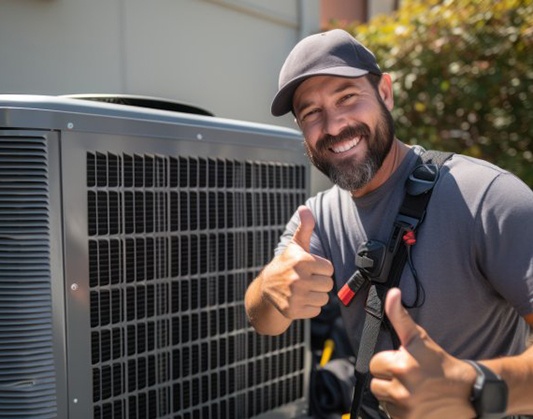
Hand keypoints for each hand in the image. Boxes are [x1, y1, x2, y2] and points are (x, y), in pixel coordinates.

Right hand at [261, 205, 333, 319]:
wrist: (266, 288)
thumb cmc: (286, 263)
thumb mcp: (295, 245)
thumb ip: (305, 227)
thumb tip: (305, 208)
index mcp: (302, 261)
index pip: (329, 269)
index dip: (321, 268)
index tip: (309, 268)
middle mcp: (298, 279)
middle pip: (328, 284)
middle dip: (319, 282)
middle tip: (306, 279)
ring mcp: (295, 296)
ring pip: (324, 299)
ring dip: (316, 295)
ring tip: (303, 289)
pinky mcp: (293, 311)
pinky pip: (316, 310)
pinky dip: (309, 307)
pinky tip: (299, 300)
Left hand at [369, 288, 476, 418]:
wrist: (468, 393)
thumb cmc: (440, 363)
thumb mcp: (419, 338)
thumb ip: (399, 316)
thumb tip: (392, 293)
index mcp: (401, 366)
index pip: (374, 364)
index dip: (388, 362)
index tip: (403, 362)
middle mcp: (401, 389)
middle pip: (376, 383)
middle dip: (388, 379)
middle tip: (408, 376)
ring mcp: (405, 408)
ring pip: (382, 398)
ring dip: (392, 395)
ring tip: (412, 389)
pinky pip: (390, 413)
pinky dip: (399, 410)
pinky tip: (414, 403)